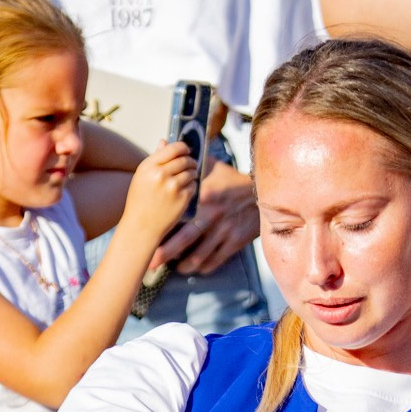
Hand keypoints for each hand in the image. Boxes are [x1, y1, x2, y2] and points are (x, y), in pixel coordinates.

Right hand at [120, 140, 201, 262]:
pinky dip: (191, 188)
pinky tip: (184, 192)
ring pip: (191, 172)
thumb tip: (165, 141)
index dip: (183, 147)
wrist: (141, 226)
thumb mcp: (142, 177)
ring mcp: (173, 187)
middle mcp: (161, 175)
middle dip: (190, 161)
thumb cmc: (140, 200)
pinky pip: (193, 186)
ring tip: (187, 179)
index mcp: (149, 167)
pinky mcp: (182, 199)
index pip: (173, 148)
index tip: (186, 150)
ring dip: (192, 174)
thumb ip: (155, 158)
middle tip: (191, 164)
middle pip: (185, 160)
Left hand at [155, 158, 259, 275]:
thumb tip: (162, 143)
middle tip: (151, 263)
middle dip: (165, 254)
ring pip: (200, 255)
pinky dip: (204, 267)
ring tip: (174, 268)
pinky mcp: (235, 241)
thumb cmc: (231, 180)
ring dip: (184, 265)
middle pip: (184, 240)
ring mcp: (224, 230)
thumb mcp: (210, 166)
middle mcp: (212, 215)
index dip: (161, 228)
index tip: (146, 237)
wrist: (264, 191)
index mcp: (202, 197)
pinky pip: (216, 260)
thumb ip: (184, 160)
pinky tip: (196, 268)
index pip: (177, 215)